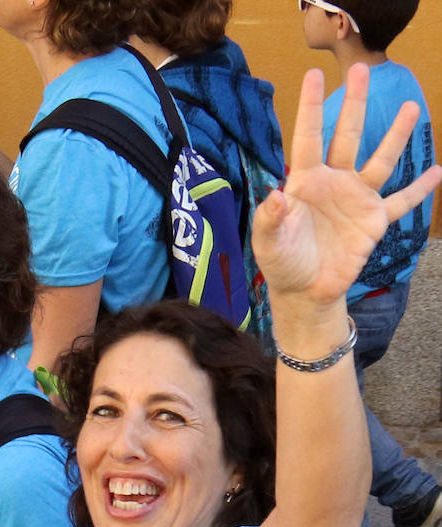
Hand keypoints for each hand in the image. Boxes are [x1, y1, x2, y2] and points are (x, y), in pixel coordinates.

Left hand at [252, 65, 441, 307]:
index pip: (308, 137)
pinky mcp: (374, 221)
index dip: (311, 107)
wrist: (305, 291)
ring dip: (395, 135)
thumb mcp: (268, 242)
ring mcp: (356, 199)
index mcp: (305, 182)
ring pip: (380, 160)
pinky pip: (401, 202)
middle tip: (362, 69)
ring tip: (412, 106)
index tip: (314, 75)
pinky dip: (419, 189)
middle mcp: (333, 183)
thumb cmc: (282, 262)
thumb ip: (270, 218)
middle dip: (354, 103)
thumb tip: (276, 196)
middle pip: (347, 136)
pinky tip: (437, 172)